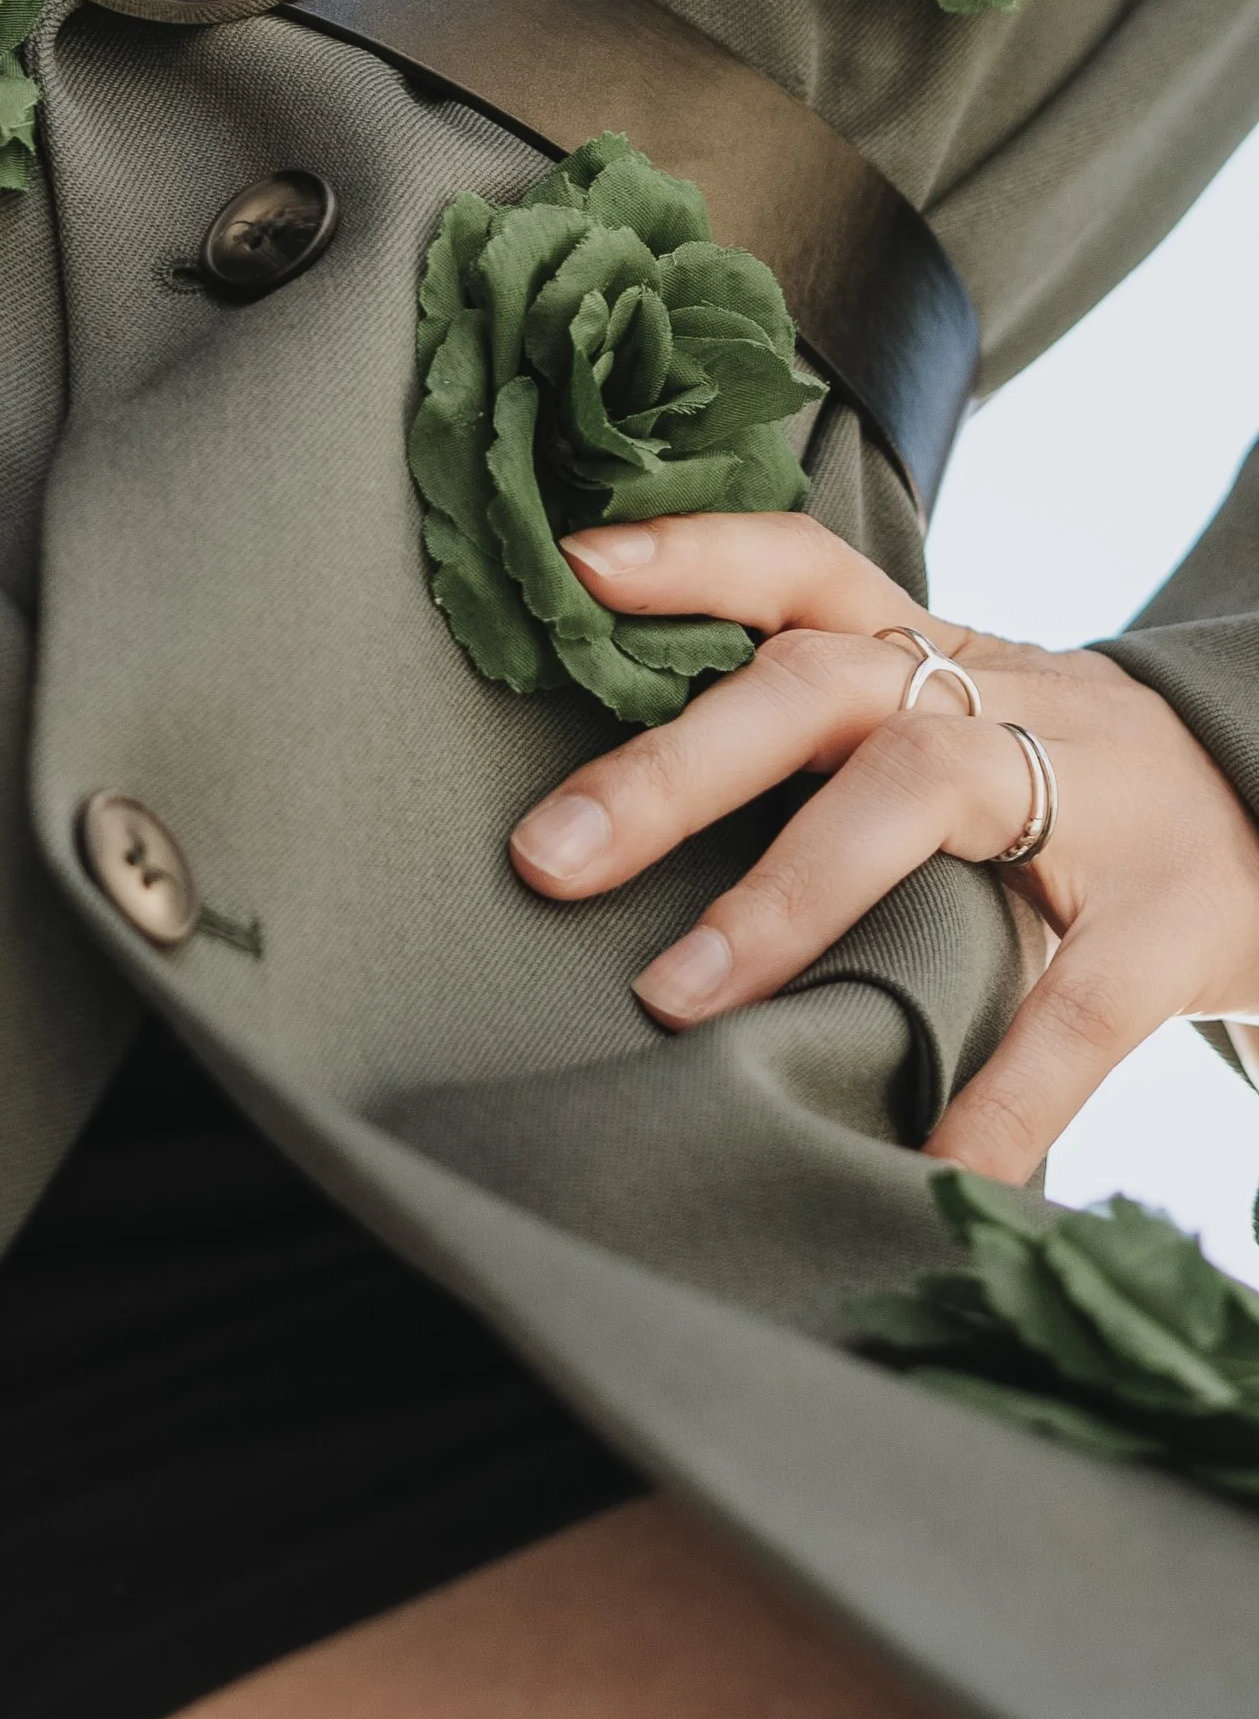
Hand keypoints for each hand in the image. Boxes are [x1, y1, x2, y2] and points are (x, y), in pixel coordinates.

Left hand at [505, 511, 1258, 1179]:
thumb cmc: (1082, 787)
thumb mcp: (974, 726)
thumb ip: (838, 745)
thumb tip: (619, 817)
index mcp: (942, 652)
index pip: (805, 565)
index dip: (694, 551)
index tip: (573, 563)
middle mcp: (1003, 697)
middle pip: (821, 683)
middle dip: (676, 762)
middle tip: (546, 854)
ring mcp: (1094, 800)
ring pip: (921, 792)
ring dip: (786, 890)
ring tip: (674, 994)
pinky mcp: (1172, 922)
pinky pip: (1076, 1009)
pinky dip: (1000, 1093)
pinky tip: (927, 1167)